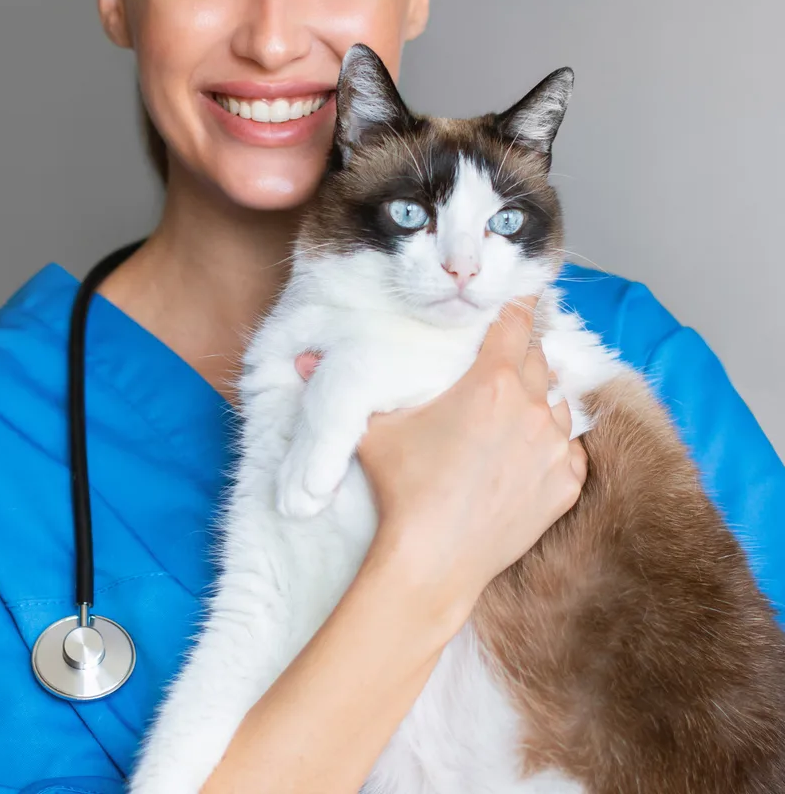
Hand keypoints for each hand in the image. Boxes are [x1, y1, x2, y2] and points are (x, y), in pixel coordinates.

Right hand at [295, 297, 586, 622]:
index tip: (509, 310)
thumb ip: (353, 389)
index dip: (512, 312)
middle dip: (520, 357)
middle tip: (497, 367)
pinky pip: (570, 448)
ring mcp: (554, 448)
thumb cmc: (403, 488)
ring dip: (538, 400)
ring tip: (507, 415)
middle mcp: (531, 408)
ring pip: (558, 403)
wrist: (432, 562)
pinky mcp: (566, 485)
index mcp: (491, 382)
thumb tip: (302, 362)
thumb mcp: (374, 431)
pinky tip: (523, 454)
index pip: (516, 323)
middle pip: (540, 360)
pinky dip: (552, 445)